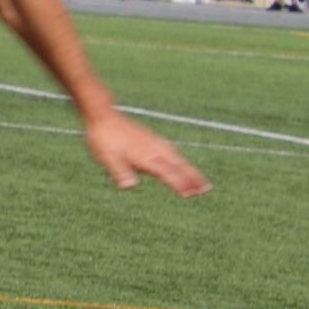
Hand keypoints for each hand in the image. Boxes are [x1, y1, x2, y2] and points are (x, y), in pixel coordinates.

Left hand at [81, 113, 208, 195]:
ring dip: (190, 169)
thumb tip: (128, 186)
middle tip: (206, 189)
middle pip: (179, 165)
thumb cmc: (103, 138)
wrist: (102, 115)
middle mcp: (154, 149)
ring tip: (201, 181)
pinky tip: (182, 163)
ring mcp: (154, 143)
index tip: (190, 193)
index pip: (167, 173)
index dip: (179, 183)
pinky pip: (172, 152)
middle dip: (192, 177)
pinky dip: (181, 161)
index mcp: (145, 156)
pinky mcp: (152, 139)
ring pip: (178, 158)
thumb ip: (119, 171)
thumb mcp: (107, 157)